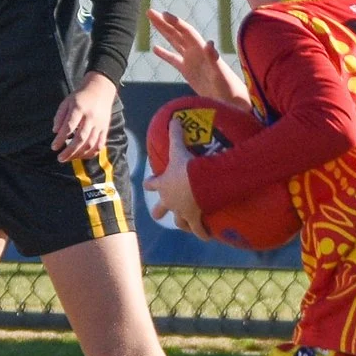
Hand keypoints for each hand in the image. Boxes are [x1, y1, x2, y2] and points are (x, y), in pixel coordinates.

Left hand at [52, 73, 116, 161]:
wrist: (101, 90)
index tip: (54, 147)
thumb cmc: (81, 96)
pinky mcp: (105, 128)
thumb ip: (60, 116)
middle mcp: (91, 118)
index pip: (69, 127)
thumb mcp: (67, 102)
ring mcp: (99, 124)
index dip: (61, 139)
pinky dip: (92, 152)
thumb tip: (55, 131)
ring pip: (91, 143)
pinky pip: (100, 144)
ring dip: (79, 154)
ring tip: (69, 159)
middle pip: (81, 138)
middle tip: (60, 158)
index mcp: (79, 109)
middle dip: (70, 151)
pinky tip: (83, 156)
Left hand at [146, 121, 210, 238]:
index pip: (152, 184)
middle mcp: (169, 200)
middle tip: (159, 212)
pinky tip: (205, 236)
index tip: (150, 183)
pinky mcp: (194, 218)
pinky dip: (202, 233)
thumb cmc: (186, 167)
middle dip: (159, 210)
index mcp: (163, 184)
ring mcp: (181, 211)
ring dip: (181, 223)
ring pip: (178, 221)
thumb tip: (174, 120)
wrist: (198, 184)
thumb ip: (175, 135)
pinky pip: (198, 229)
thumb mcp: (178, 149)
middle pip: (160, 209)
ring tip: (184, 225)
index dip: (151, 183)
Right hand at [148, 9, 228, 99]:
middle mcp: (196, 52)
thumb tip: (209, 42)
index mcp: (202, 50)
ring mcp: (191, 61)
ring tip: (151, 22)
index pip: (187, 32)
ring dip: (164, 32)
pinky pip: (173, 59)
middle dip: (164, 23)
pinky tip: (155, 48)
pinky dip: (164, 53)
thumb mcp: (220, 73)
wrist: (231, 101)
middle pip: (177, 33)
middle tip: (150, 12)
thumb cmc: (228, 87)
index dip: (175, 23)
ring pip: (174, 42)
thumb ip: (214, 59)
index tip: (163, 14)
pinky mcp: (188, 71)